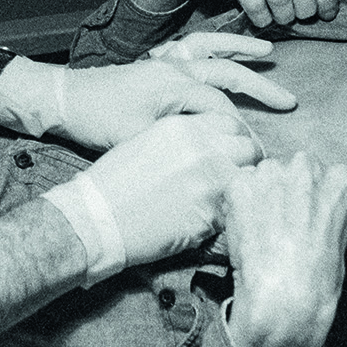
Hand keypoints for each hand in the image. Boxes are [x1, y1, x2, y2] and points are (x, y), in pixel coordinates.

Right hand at [44, 111, 261, 282]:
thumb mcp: (150, 141)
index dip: (237, 140)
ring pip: (248, 182)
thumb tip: (212, 150)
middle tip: (239, 179)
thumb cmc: (114, 181)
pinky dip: (227, 218)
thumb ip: (186, 140)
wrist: (96, 216)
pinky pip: (234, 213)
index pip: (233, 124)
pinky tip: (210, 222)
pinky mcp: (210, 214)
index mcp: (185, 126)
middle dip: (247, 164)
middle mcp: (203, 148)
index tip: (235, 154)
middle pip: (250, 150)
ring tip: (229, 202)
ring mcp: (210, 181)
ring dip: (242, 192)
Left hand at [47, 51, 296, 150]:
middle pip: (227, 73)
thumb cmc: (97, 121)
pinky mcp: (155, 63)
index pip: (221, 108)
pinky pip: (191, 47)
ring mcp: (165, 61)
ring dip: (240, 49)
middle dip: (260, 87)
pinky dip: (211, 44)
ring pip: (212, 49)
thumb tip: (215, 157)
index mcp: (174, 85)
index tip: (259, 151)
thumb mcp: (140, 140)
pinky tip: (220, 49)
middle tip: (290, 101)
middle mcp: (175, 67)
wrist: (62, 99)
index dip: (242, 132)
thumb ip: (180, 145)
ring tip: (267, 50)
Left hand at [221, 154, 346, 346]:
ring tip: (261, 231)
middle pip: (292, 169)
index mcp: (340, 178)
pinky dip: (237, 206)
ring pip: (262, 176)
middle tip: (280, 224)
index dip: (312, 196)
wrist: (284, 297)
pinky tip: (245, 232)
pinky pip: (237, 187)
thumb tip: (309, 208)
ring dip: (260, 196)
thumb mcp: (340, 238)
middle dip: (285, 191)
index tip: (306, 216)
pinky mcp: (240, 183)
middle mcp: (306, 165)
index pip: (326, 174)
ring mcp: (271, 171)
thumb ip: (326, 210)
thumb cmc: (319, 280)